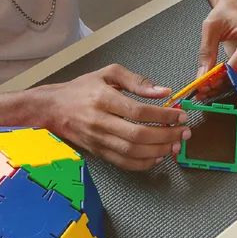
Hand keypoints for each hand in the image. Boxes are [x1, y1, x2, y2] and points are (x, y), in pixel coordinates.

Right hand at [41, 64, 189, 170]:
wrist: (52, 109)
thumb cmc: (82, 89)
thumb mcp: (108, 74)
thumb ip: (137, 81)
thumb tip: (163, 91)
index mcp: (103, 98)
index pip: (139, 112)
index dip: (163, 116)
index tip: (180, 115)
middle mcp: (100, 121)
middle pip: (138, 135)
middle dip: (166, 135)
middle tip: (184, 132)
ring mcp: (98, 139)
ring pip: (132, 152)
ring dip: (159, 151)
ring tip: (175, 145)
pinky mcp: (98, 152)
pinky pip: (124, 163)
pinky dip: (144, 163)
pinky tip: (158, 156)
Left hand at [197, 0, 236, 97]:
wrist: (233, 8)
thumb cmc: (224, 13)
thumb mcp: (210, 28)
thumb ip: (207, 51)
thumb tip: (203, 75)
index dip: (227, 71)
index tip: (210, 80)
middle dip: (226, 80)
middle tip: (206, 87)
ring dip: (228, 83)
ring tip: (209, 86)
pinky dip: (231, 79)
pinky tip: (217, 82)